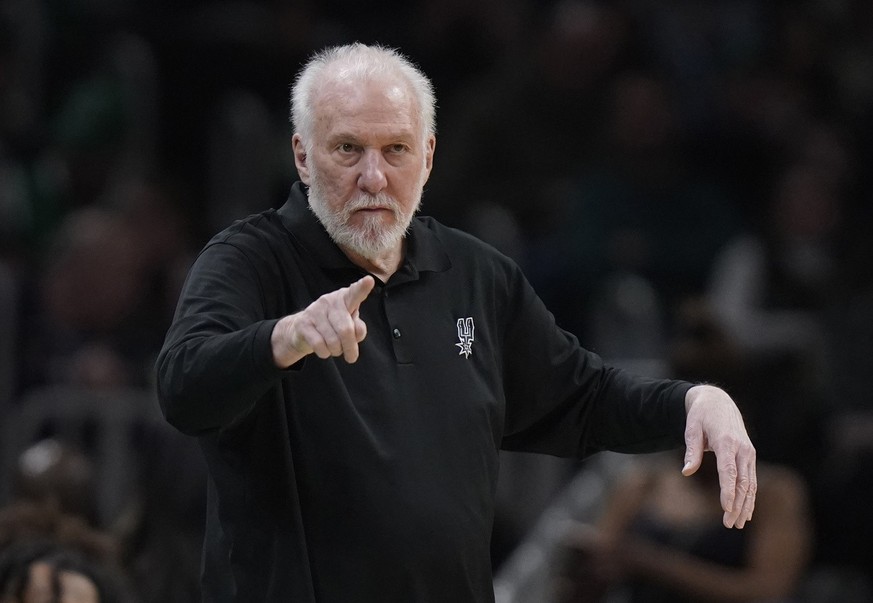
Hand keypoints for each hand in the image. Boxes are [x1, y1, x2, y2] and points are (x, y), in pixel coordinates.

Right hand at [272, 276, 374, 366]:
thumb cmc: (333, 327)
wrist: (302, 331)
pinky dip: (325, 353)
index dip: (362, 288)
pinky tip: (324, 350)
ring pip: (333, 341)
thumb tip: (357, 331)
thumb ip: (358, 329)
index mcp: (345, 298)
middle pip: (346, 330)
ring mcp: (315, 311)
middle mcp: (329, 301)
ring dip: (337, 351)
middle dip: (350, 348)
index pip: (355, 293)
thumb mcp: (349, 326)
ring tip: (335, 348)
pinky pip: (319, 345)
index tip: (370, 280)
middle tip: (351, 357)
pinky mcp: (303, 323)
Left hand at [682, 385, 756, 527]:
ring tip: (737, 524)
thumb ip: (691, 451)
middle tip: (729, 524)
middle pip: (742, 481)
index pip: (729, 471)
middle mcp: (742, 448)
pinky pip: (751, 479)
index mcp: (726, 442)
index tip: (726, 508)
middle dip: (737, 504)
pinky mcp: (749, 456)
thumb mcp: (691, 428)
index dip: (728, 491)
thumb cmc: (701, 416)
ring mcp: (748, 452)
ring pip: (750, 483)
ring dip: (745, 504)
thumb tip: (686, 471)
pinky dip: (750, 496)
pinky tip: (746, 512)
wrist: (718, 402)